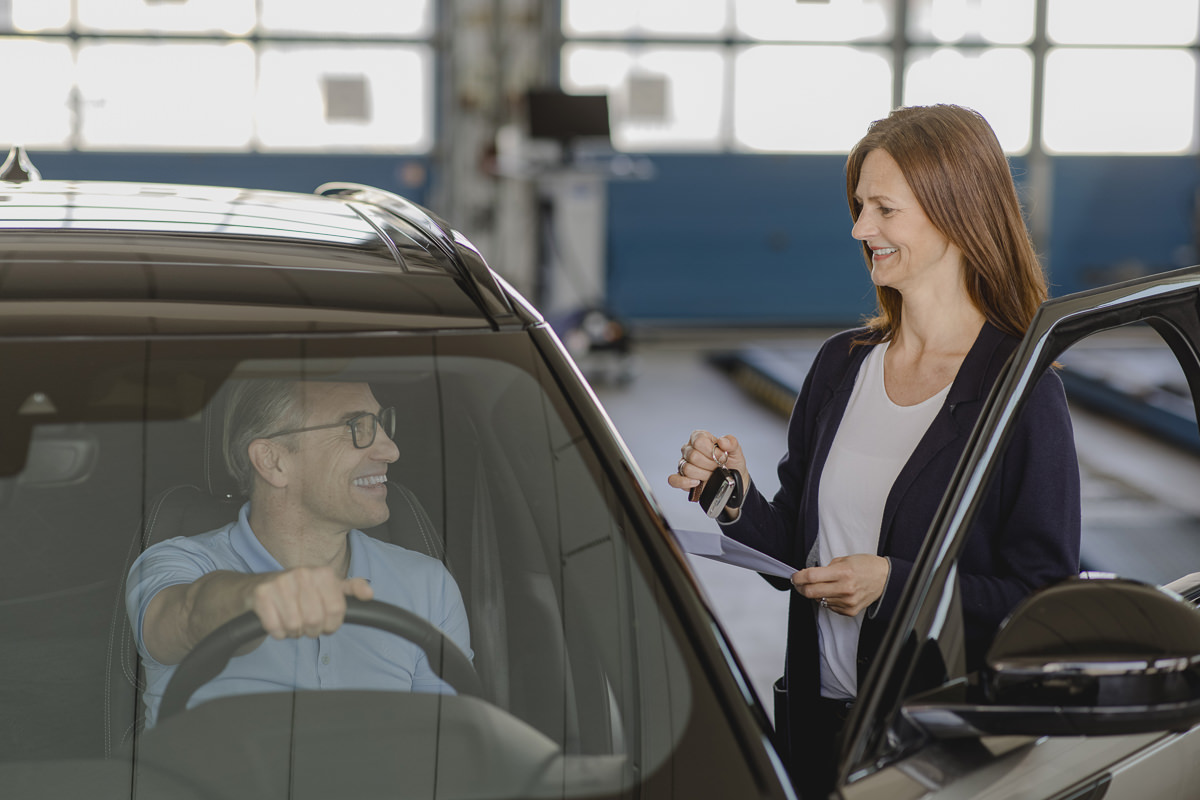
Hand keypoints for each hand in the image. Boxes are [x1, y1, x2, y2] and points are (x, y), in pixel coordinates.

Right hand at [249, 567, 374, 639]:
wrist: (258, 587)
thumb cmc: (298, 590)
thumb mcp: (328, 586)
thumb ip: (351, 589)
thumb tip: (369, 594)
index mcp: (322, 572)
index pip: (337, 611)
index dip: (332, 624)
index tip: (325, 622)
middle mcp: (301, 573)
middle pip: (315, 621)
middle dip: (311, 629)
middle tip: (305, 623)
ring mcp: (279, 583)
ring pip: (295, 627)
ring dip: (293, 631)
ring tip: (291, 620)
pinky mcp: (260, 596)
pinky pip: (275, 629)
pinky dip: (277, 632)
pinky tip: (276, 620)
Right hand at [667, 430, 749, 504]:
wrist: (732, 481)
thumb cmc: (731, 463)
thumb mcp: (736, 451)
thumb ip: (731, 443)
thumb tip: (722, 441)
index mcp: (700, 438)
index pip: (698, 441)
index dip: (711, 451)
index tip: (721, 457)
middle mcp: (689, 449)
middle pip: (693, 456)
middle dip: (710, 464)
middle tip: (717, 467)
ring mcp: (684, 464)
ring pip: (687, 469)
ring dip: (703, 474)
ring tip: (711, 475)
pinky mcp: (682, 478)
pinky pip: (674, 480)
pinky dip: (686, 482)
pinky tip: (697, 482)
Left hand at [791, 555, 888, 617]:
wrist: (885, 579)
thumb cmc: (865, 566)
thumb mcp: (844, 560)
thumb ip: (826, 568)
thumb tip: (808, 576)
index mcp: (843, 572)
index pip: (811, 577)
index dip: (798, 577)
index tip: (794, 577)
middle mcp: (845, 589)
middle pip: (811, 592)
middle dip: (801, 587)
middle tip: (799, 583)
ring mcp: (847, 602)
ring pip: (819, 600)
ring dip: (815, 593)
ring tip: (822, 585)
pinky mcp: (850, 610)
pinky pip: (830, 607)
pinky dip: (827, 599)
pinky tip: (834, 592)